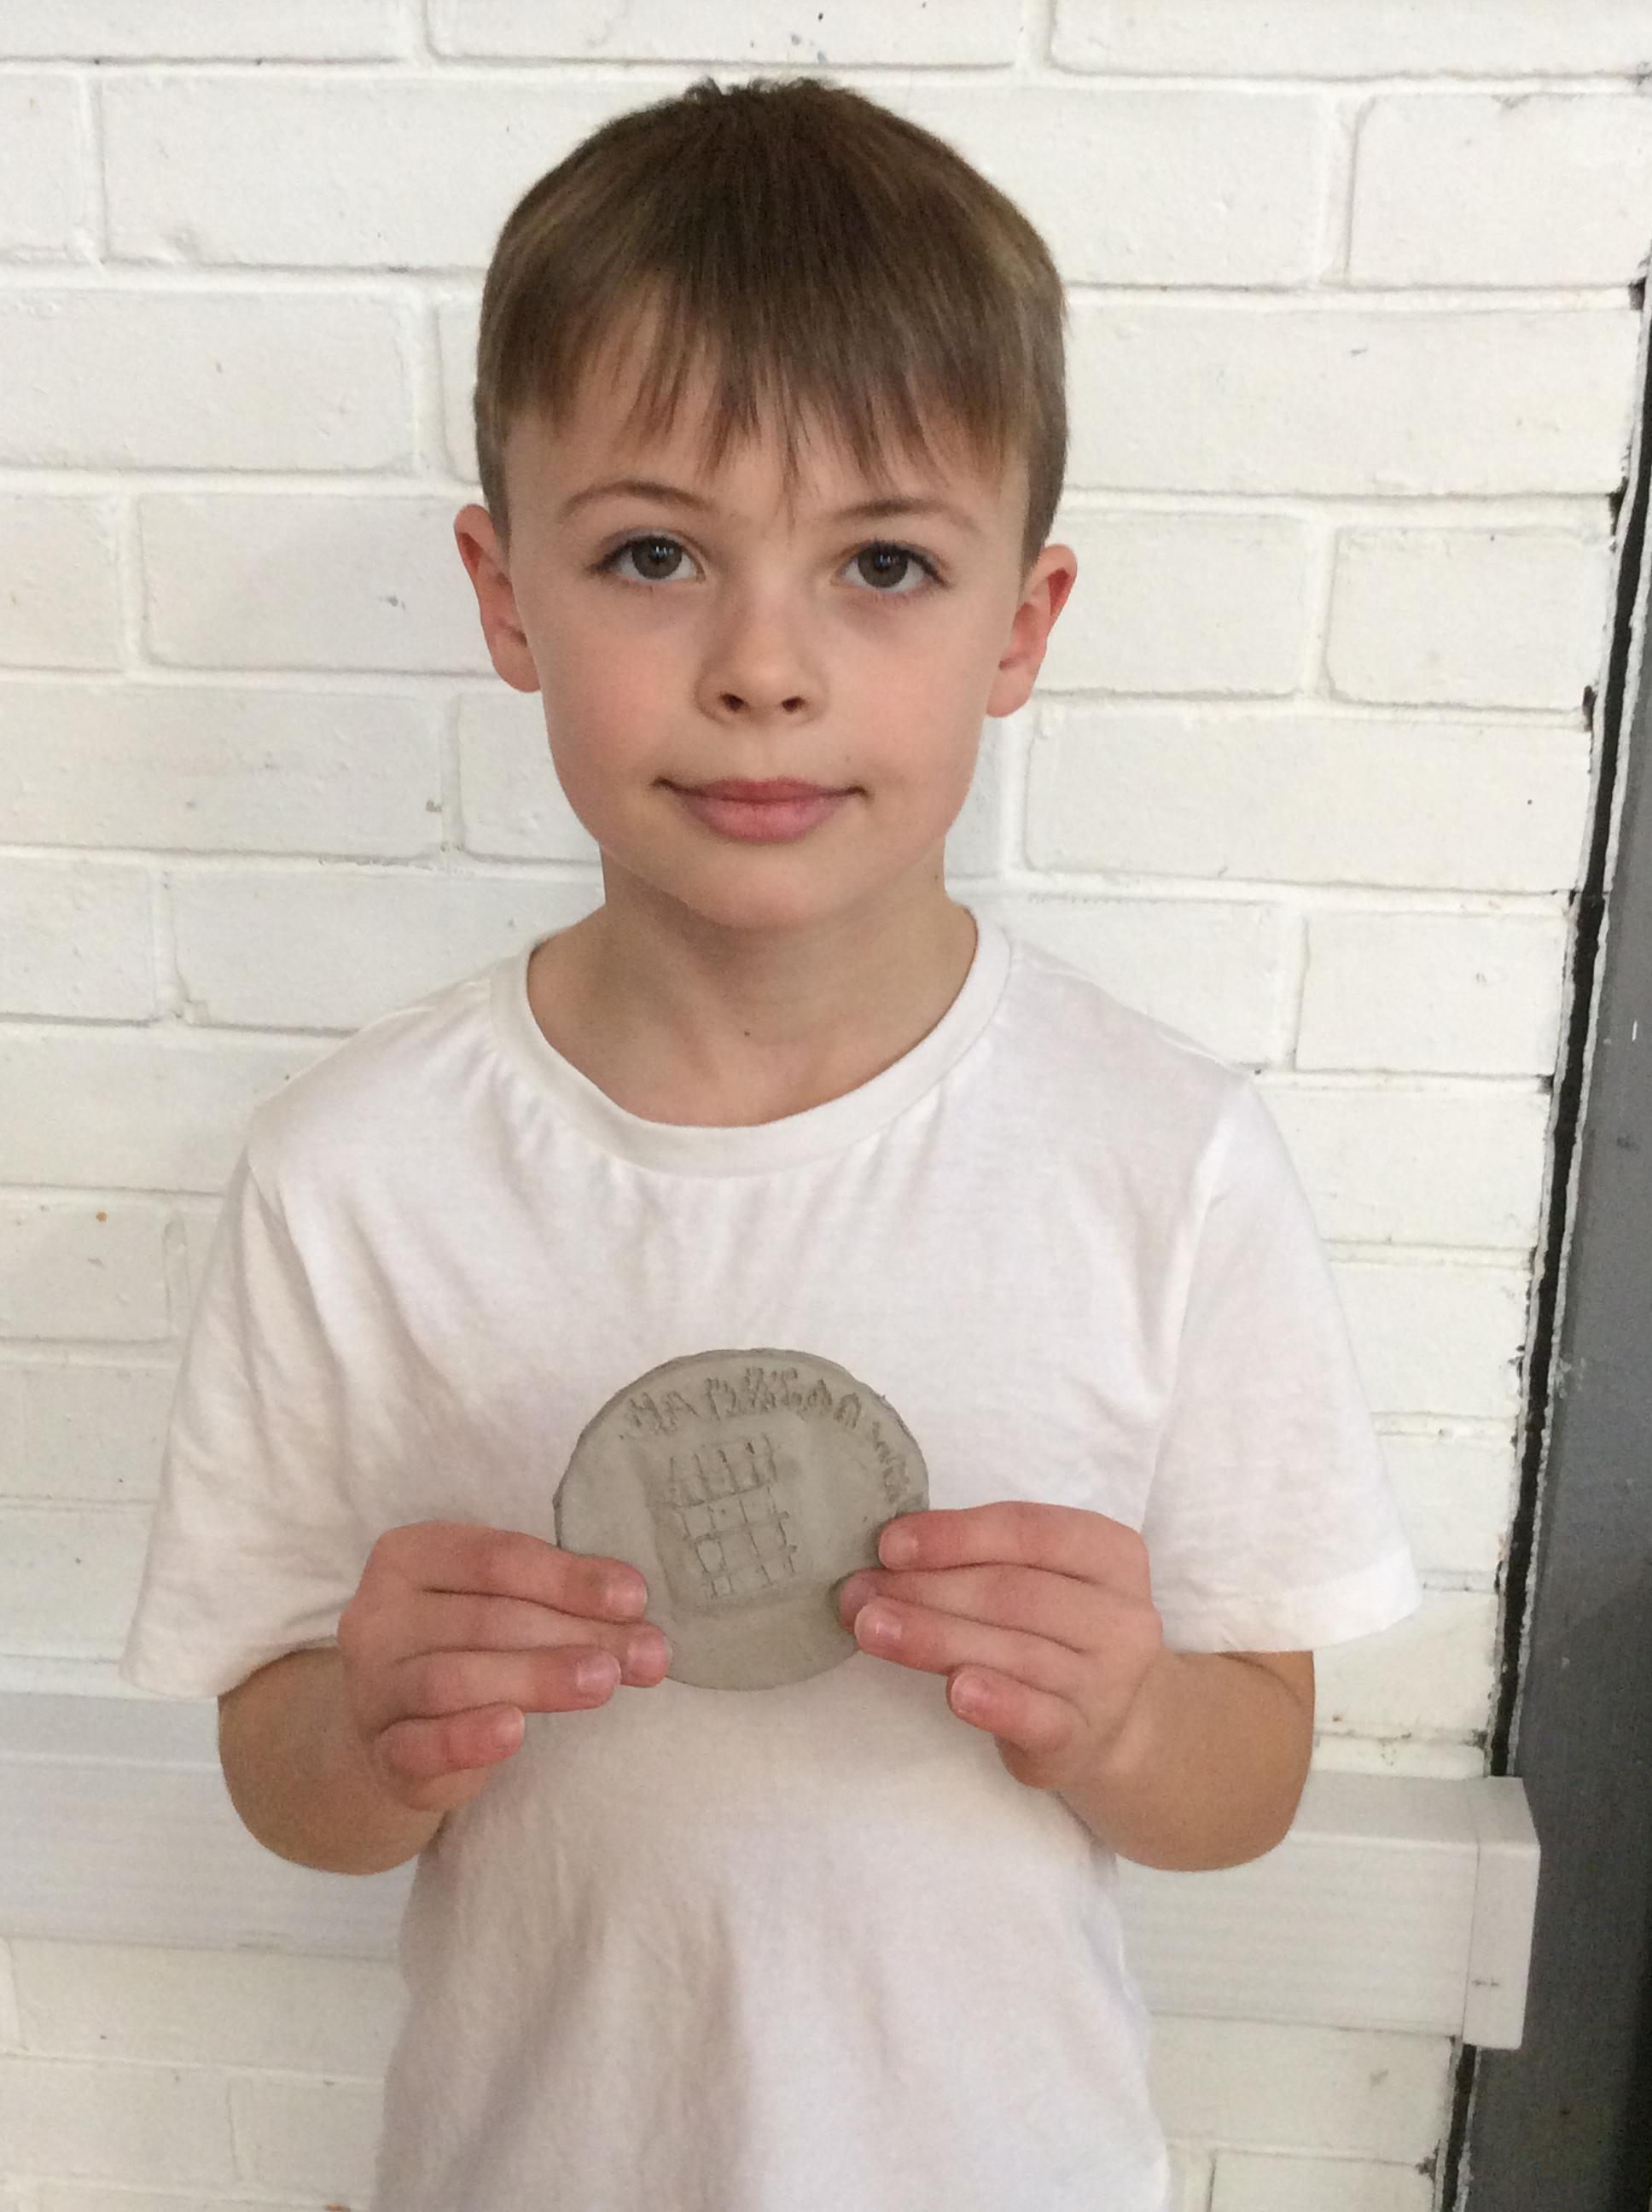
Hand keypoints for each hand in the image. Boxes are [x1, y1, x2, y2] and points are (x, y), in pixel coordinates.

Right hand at [336, 1520, 668, 1813]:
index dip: (569, 1578)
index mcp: (410, 1555)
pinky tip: (514, 1732)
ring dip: (536, 1678)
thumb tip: (638, 1612)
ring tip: (603, 1683)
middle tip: (644, 1653)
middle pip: (487, 1618)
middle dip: (575, 1633)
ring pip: (454, 1678)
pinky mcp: (380, 1753)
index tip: (635, 1599)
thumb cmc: (465, 1647)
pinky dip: (467, 1737)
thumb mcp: (504, 1605)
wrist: (396, 1730)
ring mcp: (372, 1686)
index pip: (496, 1557)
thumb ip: (560, 1600)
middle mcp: (378, 1615)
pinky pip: (420, 1744)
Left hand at [836, 1502, 1164, 1794]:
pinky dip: (995, 1702)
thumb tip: (889, 1552)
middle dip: (927, 1589)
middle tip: (859, 1592)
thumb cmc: (1054, 1630)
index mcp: (1110, 1553)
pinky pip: (1036, 1716)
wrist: (1108, 1724)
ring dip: (932, 1637)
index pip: (1029, 1532)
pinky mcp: (1082, 1737)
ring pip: (1013, 1652)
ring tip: (869, 1629)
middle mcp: (1121, 1614)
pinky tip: (955, 1691)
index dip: (955, 1536)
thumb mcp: (1039, 1578)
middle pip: (1012, 1593)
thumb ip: (983, 1559)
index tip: (889, 1546)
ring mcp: (1108, 1681)